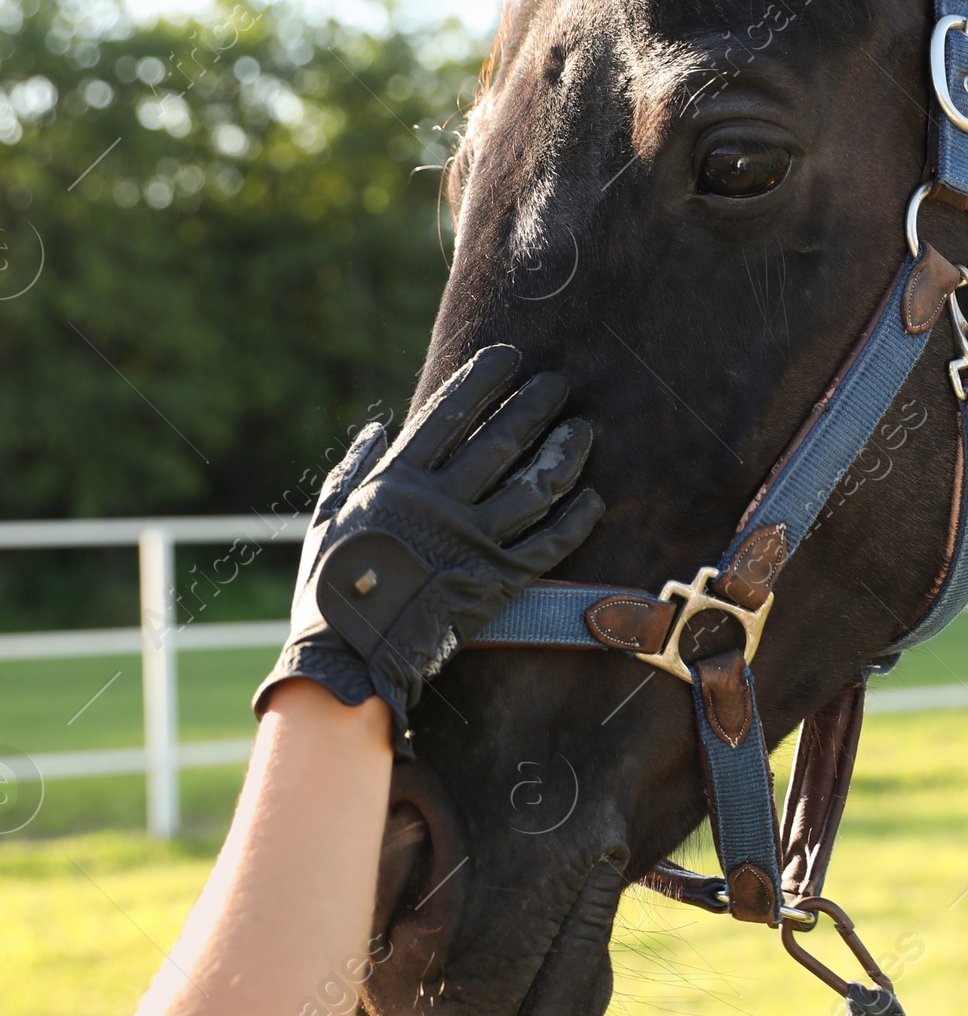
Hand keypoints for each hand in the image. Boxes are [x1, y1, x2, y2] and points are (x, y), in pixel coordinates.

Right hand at [254, 347, 602, 751]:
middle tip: (559, 384)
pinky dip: (575, 520)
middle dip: (534, 406)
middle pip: (500, 441)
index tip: (508, 356)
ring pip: (534, 487)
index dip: (482, 380)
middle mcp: (439, 504)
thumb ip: (353, 470)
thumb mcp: (327, 520)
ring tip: (583, 431)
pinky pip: (548, 545)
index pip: (448, 414)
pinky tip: (593, 498)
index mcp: (396, 483)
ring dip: (563, 454)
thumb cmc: (331, 591)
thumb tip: (377, 429)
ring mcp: (471, 542)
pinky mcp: (496, 582)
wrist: (348, 660)